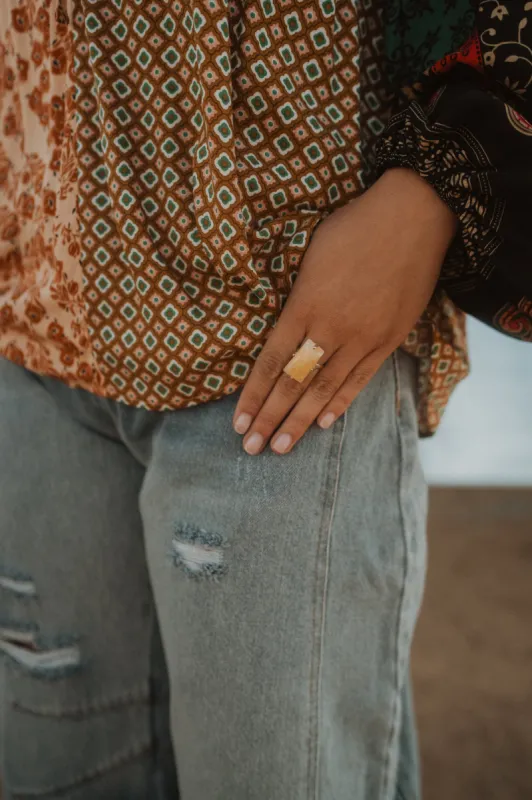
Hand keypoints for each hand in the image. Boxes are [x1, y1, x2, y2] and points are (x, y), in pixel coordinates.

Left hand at [232, 168, 456, 454]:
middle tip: (250, 448)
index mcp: (305, 304)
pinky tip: (324, 424)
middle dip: (270, 418)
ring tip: (281, 448)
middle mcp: (331, 327)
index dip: (253, 395)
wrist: (413, 216)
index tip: (238, 422)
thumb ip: (297, 299)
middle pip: (294, 383)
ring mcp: (363, 336)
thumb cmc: (354, 227)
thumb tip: (286, 330)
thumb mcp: (311, 257)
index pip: (272, 362)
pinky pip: (360, 379)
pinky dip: (341, 402)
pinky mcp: (389, 338)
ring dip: (300, 421)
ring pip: (325, 389)